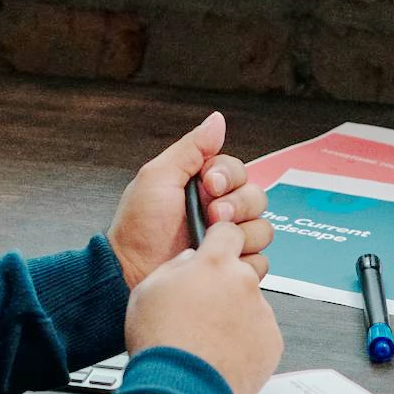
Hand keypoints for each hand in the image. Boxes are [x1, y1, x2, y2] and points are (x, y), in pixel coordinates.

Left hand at [107, 110, 272, 288]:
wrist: (131, 273)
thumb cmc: (138, 228)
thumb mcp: (158, 178)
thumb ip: (191, 148)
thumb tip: (217, 120)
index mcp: (204, 187)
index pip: (239, 171)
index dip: (229, 177)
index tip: (208, 185)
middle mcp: (220, 212)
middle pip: (257, 198)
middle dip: (236, 205)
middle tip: (211, 215)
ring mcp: (228, 242)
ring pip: (263, 229)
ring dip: (241, 234)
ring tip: (211, 240)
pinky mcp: (232, 269)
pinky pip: (259, 261)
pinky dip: (243, 260)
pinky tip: (219, 260)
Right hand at [125, 222, 283, 393]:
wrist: (180, 389)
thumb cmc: (161, 343)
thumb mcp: (148, 290)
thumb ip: (174, 267)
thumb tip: (188, 261)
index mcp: (214, 264)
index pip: (228, 232)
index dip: (219, 238)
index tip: (217, 245)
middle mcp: (243, 283)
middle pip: (239, 274)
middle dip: (223, 286)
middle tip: (200, 309)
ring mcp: (261, 314)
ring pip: (250, 306)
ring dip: (234, 316)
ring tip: (206, 340)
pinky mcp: (271, 343)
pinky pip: (260, 335)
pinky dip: (245, 342)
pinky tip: (220, 354)